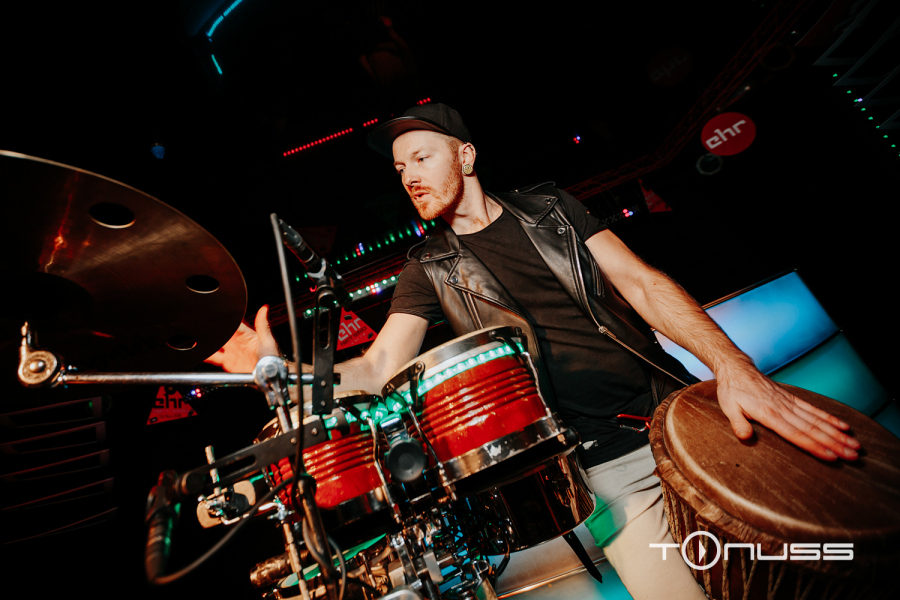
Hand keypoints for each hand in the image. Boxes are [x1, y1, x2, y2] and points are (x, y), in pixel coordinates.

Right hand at [205, 306, 279, 372]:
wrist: (268, 376)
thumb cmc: (272, 357)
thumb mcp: (267, 340)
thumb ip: (262, 324)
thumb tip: (264, 308)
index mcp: (245, 334)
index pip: (231, 324)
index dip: (223, 319)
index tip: (214, 314)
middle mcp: (236, 342)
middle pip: (221, 333)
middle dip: (212, 329)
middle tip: (202, 325)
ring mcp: (230, 352)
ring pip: (215, 344)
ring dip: (208, 341)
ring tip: (198, 336)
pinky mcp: (226, 362)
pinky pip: (213, 357)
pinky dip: (206, 355)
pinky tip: (199, 352)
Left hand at [715, 369, 860, 460]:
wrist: (737, 369)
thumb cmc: (732, 390)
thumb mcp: (728, 407)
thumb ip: (738, 423)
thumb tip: (744, 437)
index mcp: (769, 414)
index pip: (795, 434)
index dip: (814, 446)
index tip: (832, 456)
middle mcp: (784, 408)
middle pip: (813, 429)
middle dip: (835, 443)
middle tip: (853, 455)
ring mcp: (790, 403)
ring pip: (818, 420)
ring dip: (837, 434)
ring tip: (855, 445)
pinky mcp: (792, 399)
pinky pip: (813, 409)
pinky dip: (830, 418)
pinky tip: (843, 427)